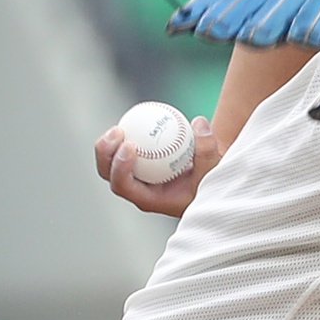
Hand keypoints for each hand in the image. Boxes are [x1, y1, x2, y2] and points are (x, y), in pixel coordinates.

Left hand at [95, 115, 221, 216]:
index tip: (131, 145)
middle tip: (118, 132)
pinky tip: (132, 120)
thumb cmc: (211, 182)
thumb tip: (198, 123)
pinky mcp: (140, 165)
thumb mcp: (214, 170)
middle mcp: (138, 190)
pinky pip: (124, 150)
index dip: (119, 167)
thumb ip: (208, 150)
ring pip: (111, 162)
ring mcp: (137, 178)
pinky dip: (126, 137)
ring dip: (109, 145)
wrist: (211, 181)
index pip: (123, 186)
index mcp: (149, 199)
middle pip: (109, 174)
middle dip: (105, 153)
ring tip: (119, 126)